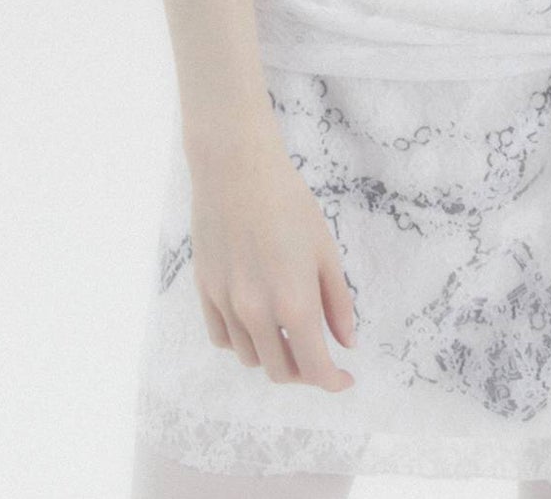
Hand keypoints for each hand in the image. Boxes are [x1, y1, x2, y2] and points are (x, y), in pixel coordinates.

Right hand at [188, 138, 358, 392]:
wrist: (237, 169)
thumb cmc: (289, 202)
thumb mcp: (325, 250)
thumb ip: (338, 302)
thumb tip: (346, 343)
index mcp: (294, 302)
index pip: (314, 367)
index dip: (332, 381)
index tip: (344, 378)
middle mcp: (256, 312)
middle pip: (280, 371)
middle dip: (304, 372)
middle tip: (319, 355)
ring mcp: (226, 303)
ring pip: (250, 358)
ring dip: (273, 356)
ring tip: (289, 332)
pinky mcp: (204, 291)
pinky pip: (223, 338)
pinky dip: (243, 341)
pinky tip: (256, 322)